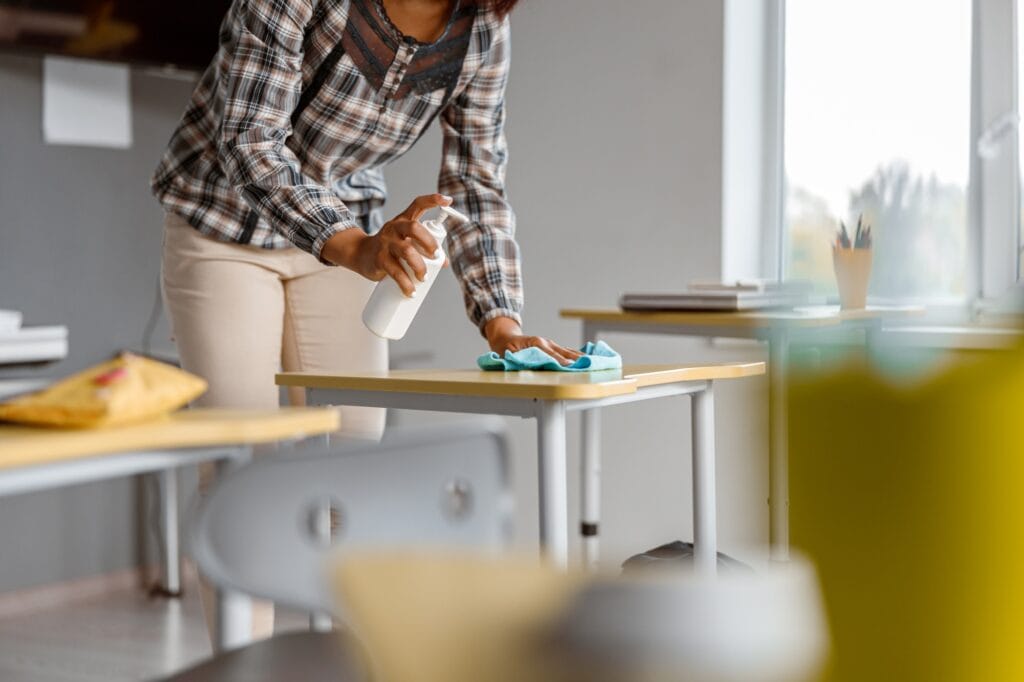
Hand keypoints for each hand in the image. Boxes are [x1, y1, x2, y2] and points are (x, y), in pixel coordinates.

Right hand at [323, 193, 450, 295]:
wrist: (360, 255)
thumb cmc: (389, 248)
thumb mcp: (405, 242)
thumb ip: (424, 248)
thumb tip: (444, 263)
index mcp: (403, 220)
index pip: (417, 204)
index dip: (433, 200)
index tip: (448, 200)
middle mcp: (394, 228)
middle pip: (414, 228)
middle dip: (429, 242)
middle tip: (436, 255)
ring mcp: (386, 242)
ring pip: (406, 251)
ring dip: (420, 266)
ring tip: (424, 278)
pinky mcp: (380, 259)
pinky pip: (396, 272)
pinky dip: (406, 284)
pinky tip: (411, 292)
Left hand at [484, 317, 583, 365]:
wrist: (505, 338)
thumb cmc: (505, 348)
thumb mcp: (507, 355)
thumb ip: (518, 360)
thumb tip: (527, 366)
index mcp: (536, 343)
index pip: (552, 355)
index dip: (561, 361)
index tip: (571, 367)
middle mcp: (545, 342)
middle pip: (564, 352)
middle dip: (576, 360)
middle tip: (589, 366)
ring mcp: (550, 344)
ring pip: (568, 351)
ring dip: (580, 357)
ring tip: (593, 363)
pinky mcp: (552, 347)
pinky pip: (566, 351)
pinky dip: (576, 355)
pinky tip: (585, 359)